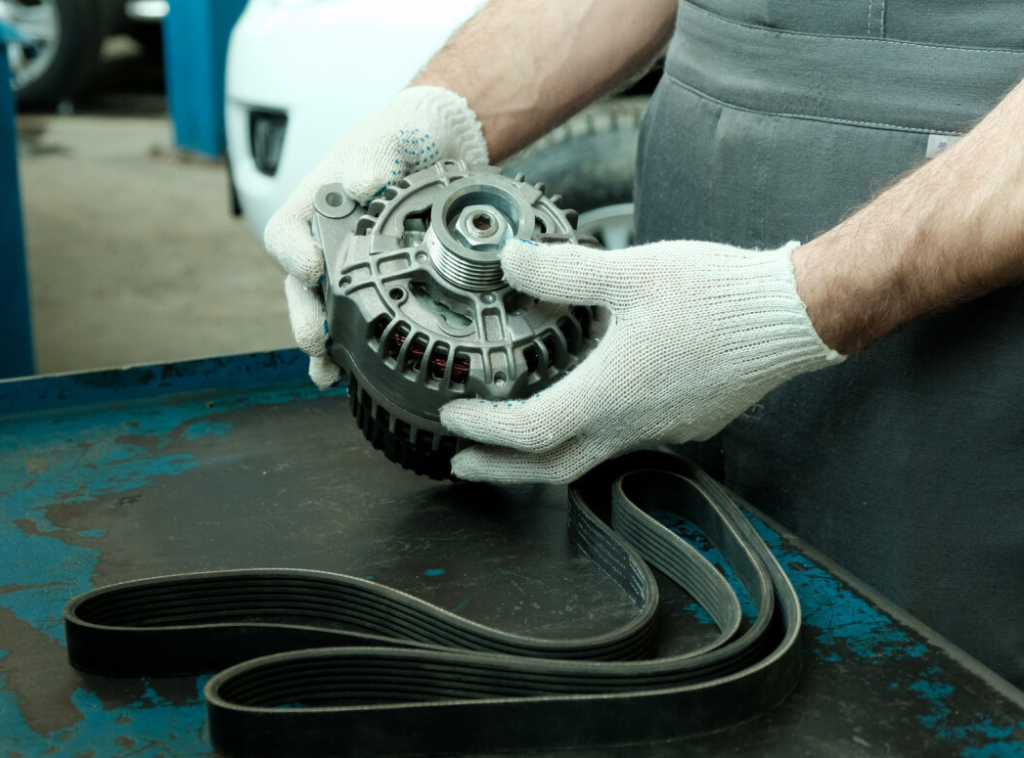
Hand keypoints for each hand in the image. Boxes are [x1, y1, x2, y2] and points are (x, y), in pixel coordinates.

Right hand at [264, 86, 488, 388]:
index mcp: (316, 204)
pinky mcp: (375, 283)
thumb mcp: (390, 136)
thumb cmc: (403, 137)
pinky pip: (356, 318)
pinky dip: (352, 347)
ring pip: (324, 309)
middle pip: (299, 285)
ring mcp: (347, 265)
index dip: (292, 254)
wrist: (439, 148)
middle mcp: (323, 239)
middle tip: (315, 341)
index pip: (286, 232)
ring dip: (324, 343)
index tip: (311, 269)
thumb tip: (362, 182)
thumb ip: (374, 155)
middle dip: (304, 316)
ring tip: (328, 374)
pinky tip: (353, 374)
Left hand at [439, 239, 843, 482]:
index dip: (483, 426)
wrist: (793, 314)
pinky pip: (624, 441)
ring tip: (513, 436)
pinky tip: (586, 406)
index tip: (453, 415)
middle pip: (552, 468)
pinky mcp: (686, 422)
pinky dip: (587, 435)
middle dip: (500, 469)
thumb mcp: (629, 270)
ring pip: (588, 457)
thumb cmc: (717, 295)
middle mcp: (633, 423)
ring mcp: (662, 428)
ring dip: (542, 453)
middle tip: (463, 461)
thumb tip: (510, 260)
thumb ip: (562, 271)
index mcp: (612, 391)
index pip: (529, 430)